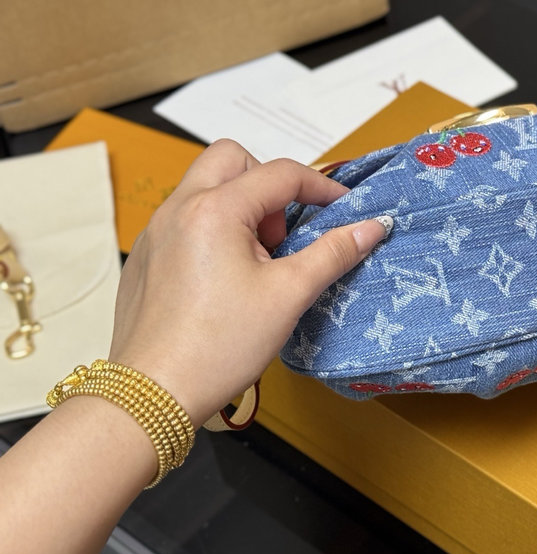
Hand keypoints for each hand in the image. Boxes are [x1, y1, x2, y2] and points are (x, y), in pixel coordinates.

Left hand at [107, 139, 388, 426]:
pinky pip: (184, 218)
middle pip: (232, 159)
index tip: (345, 212)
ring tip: (257, 260)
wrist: (154, 393)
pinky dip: (214, 229)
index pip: (281, 174)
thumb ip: (333, 252)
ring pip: (205, 187)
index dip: (321, 188)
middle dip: (268, 184)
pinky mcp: (146, 256)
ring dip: (241, 205)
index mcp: (216, 209)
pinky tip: (225, 279)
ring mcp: (156, 230)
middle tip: (284, 232)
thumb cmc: (222, 345)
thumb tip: (374, 226)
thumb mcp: (289, 295)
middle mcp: (179, 207)